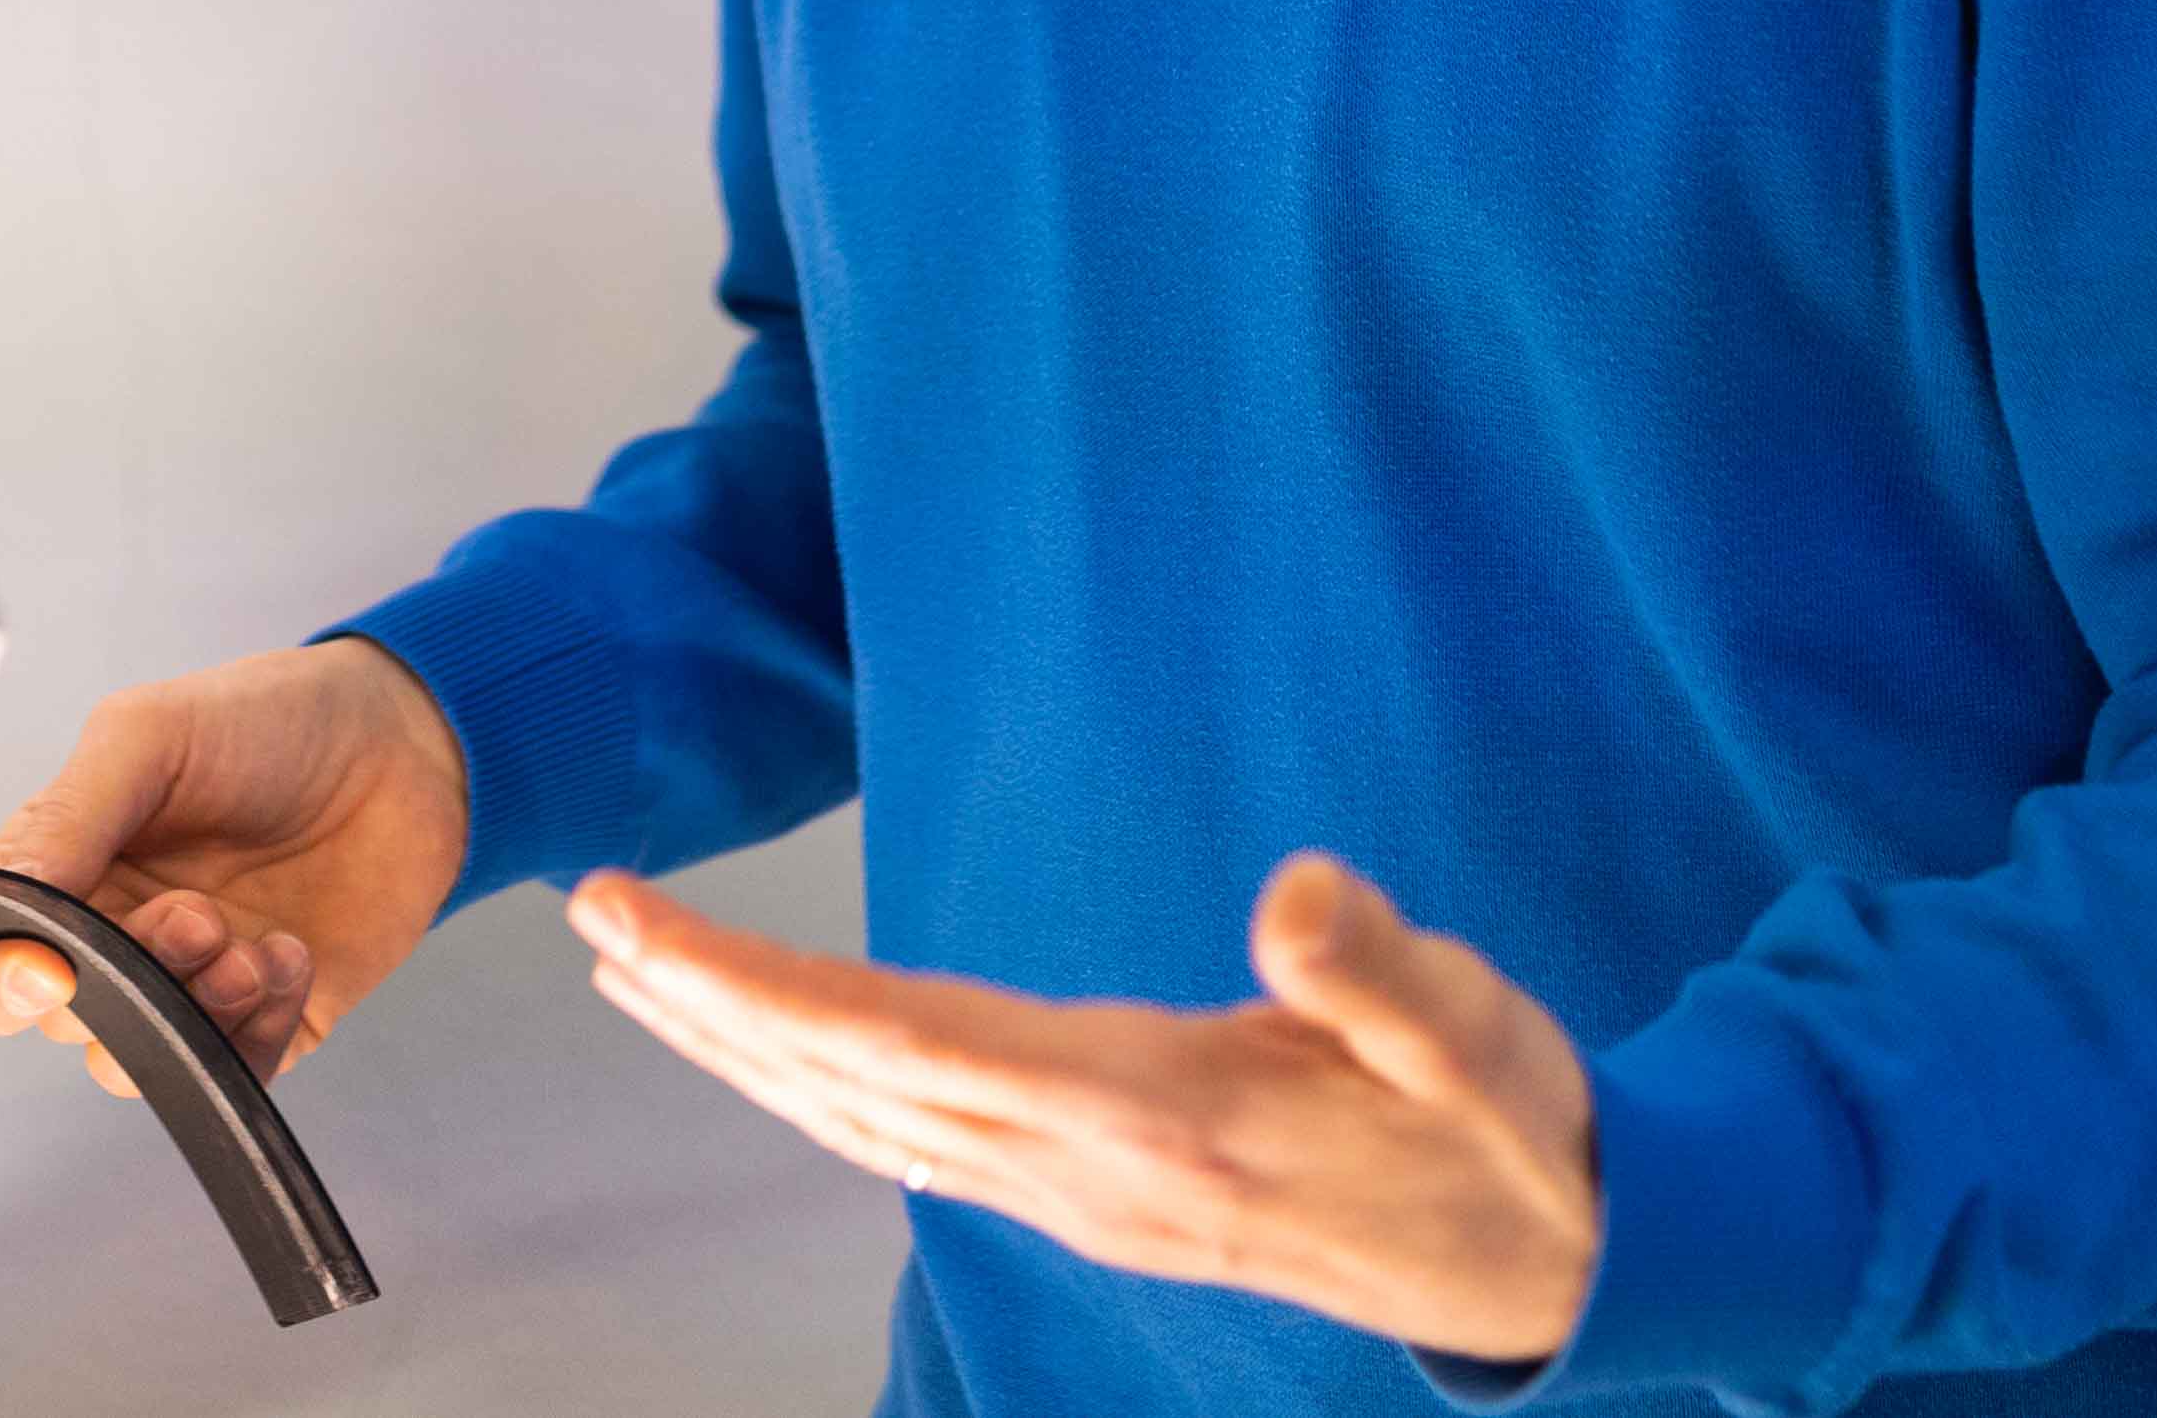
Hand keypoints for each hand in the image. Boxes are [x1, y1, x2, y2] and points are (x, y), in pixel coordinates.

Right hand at [0, 639, 473, 1094]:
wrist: (405, 744)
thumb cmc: (267, 722)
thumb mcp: (149, 736)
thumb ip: (69, 817)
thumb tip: (6, 901)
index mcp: (69, 869)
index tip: (48, 971)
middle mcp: (119, 937)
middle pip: (68, 1021)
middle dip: (125, 983)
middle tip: (195, 917)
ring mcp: (193, 986)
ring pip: (142, 1065)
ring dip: (190, 1014)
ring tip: (246, 945)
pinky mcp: (268, 1022)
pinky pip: (235, 1074)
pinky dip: (257, 1029)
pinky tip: (291, 953)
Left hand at [569, 849, 1601, 1366]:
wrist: (1563, 1266)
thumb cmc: (1509, 1131)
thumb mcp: (1479, 1036)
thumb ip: (1381, 968)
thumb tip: (1293, 889)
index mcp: (1156, 1110)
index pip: (911, 1043)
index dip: (767, 989)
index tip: (650, 930)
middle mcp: (1094, 1170)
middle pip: (855, 1087)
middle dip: (712, 1009)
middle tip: (593, 919)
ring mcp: (1094, 1198)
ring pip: (874, 1123)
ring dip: (751, 1049)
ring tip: (644, 972)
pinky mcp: (1112, 1196)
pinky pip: (924, 1141)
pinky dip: (830, 1087)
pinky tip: (790, 1061)